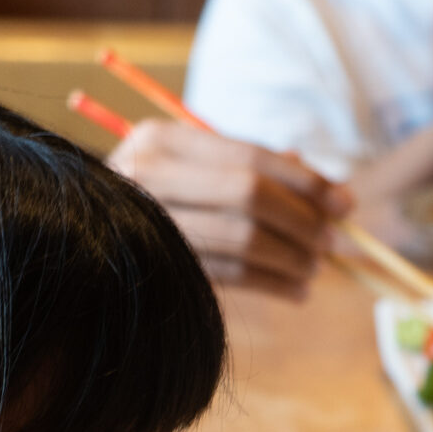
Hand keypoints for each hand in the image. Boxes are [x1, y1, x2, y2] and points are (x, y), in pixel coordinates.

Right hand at [107, 121, 351, 299]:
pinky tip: (297, 291)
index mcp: (162, 140)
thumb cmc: (159, 201)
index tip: (345, 203)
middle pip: (248, 194)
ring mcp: (148, 224)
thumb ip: (253, 171)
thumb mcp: (197, 171)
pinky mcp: (158, 266)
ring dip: (292, 257)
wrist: (88, 243)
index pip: (250, 157)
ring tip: (316, 268)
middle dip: (303, 219)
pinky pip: (227, 276)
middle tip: (334, 241)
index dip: (305, 181)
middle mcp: (148, 176)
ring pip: (242, 238)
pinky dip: (271, 285)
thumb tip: (330, 191)